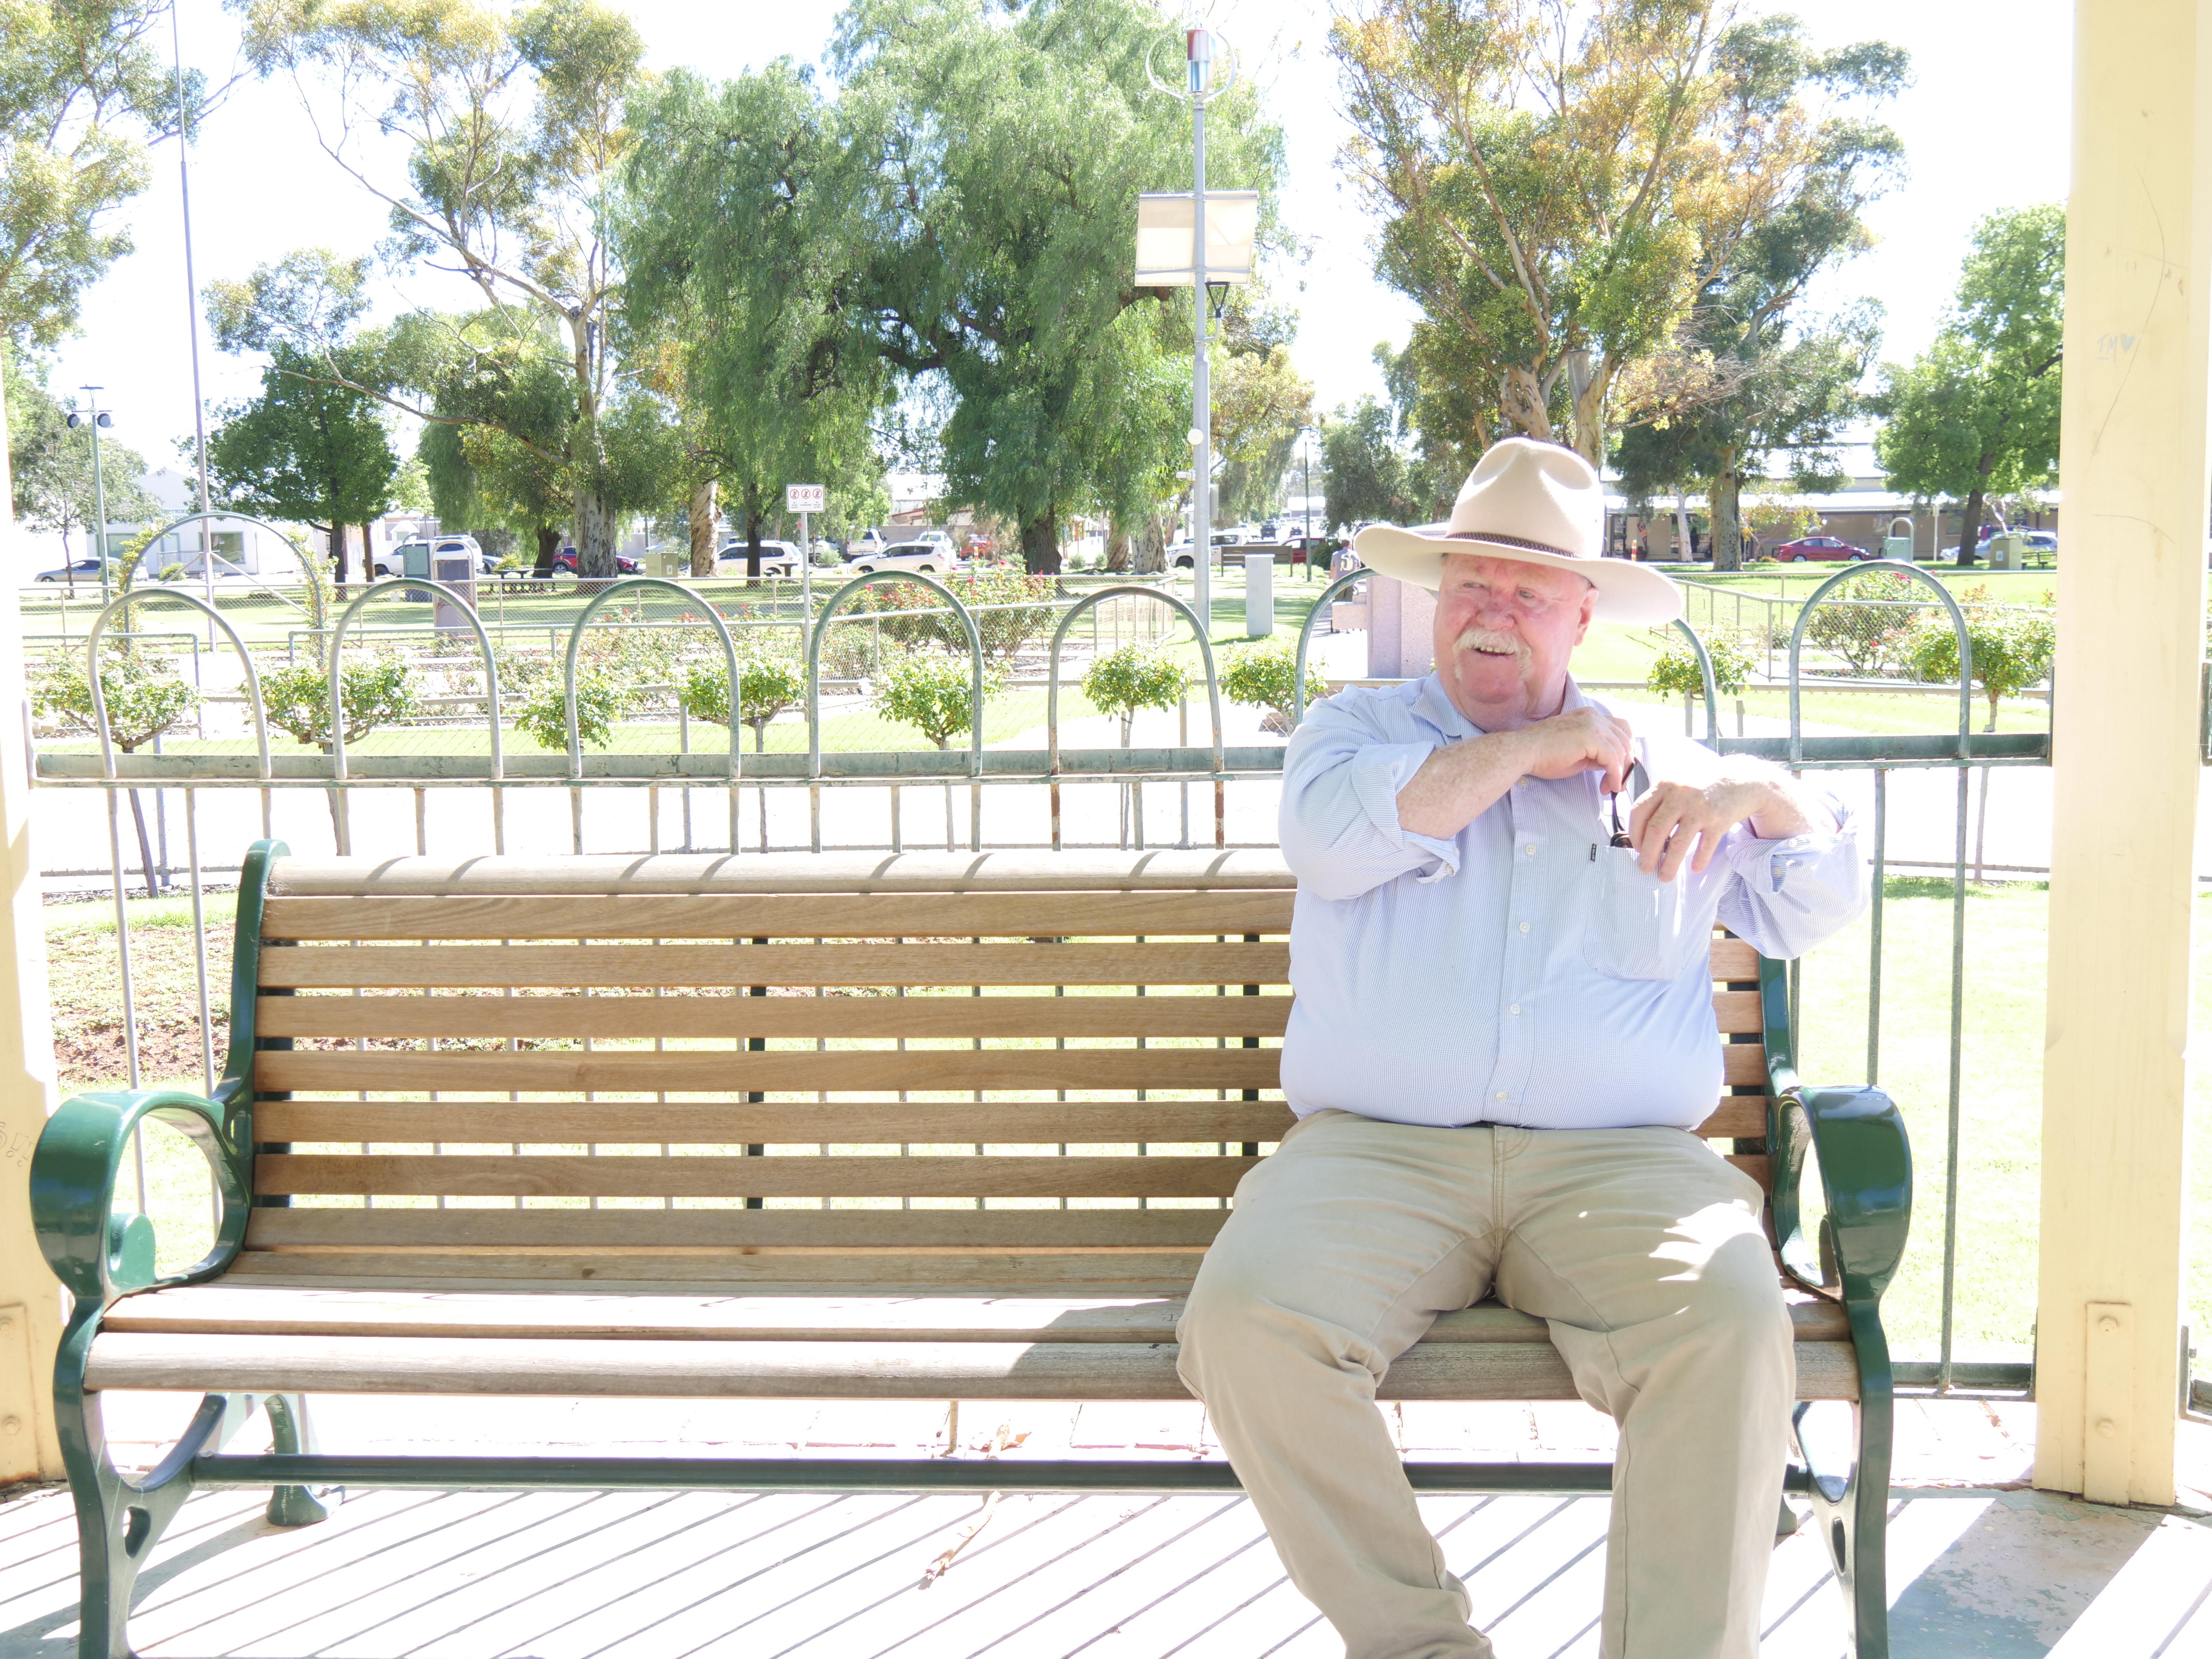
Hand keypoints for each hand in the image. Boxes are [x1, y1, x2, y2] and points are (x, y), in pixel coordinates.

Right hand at [1513, 706, 1634, 793]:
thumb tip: (1612, 765)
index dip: (1625, 750)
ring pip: (1622, 750)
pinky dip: (1615, 775)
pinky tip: (1609, 786)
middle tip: (1618, 784)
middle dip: (1626, 764)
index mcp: (1590, 716)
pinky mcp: (1591, 737)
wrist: (1524, 751)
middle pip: (1625, 739)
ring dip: (1620, 772)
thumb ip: (1596, 754)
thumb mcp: (1578, 753)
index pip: (1620, 729)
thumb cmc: (1543, 755)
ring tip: (1610, 787)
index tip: (1620, 769)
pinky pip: (1613, 759)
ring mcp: (1593, 724)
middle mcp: (1594, 716)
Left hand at [1627, 777, 1776, 879]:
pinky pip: (1705, 846)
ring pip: (1677, 843)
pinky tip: (1695, 868)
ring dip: (1669, 865)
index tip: (1636, 848)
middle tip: (1645, 868)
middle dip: (1647, 855)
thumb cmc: (1703, 785)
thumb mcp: (1677, 783)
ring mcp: (1700, 808)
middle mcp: (1680, 795)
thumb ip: (1659, 800)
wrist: (1741, 778)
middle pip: (1655, 831)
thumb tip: (1640, 832)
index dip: (1635, 834)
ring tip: (1665, 876)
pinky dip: (1699, 860)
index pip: (1639, 812)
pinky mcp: (1719, 820)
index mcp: (1665, 785)